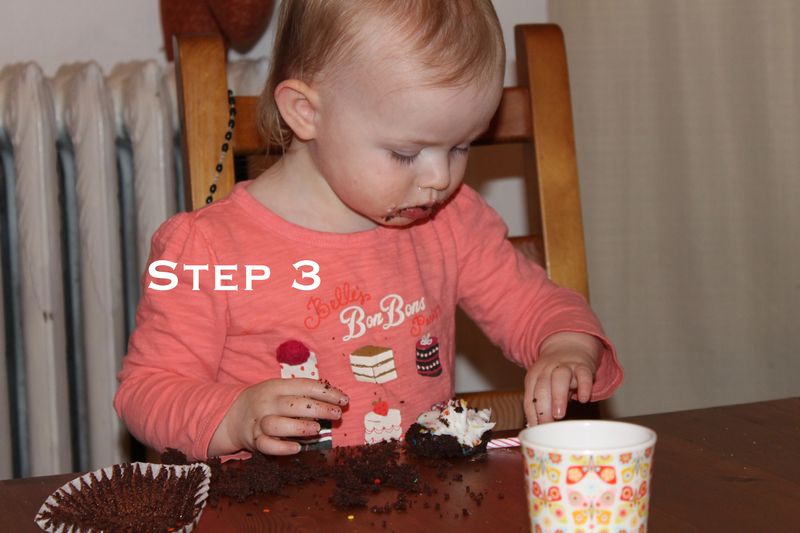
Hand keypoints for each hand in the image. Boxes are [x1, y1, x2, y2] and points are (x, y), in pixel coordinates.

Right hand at [210, 378, 348, 455]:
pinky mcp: (254, 440)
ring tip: (317, 429)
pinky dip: (281, 448)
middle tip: (337, 414)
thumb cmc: (267, 401)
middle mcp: (267, 403)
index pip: (304, 386)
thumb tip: (336, 400)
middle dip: (318, 408)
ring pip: (277, 424)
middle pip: (293, 404)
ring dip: (299, 427)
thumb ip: (304, 394)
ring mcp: (259, 422)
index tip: (344, 400)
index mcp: (277, 386)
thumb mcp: (281, 390)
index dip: (326, 392)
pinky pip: (266, 446)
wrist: (232, 415)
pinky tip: (297, 448)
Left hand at [523, 332, 601, 425]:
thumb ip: (540, 403)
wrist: (569, 347)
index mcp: (535, 375)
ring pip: (559, 378)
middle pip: (542, 387)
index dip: (531, 413)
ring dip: (557, 397)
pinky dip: (583, 386)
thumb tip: (536, 427)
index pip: (530, 396)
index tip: (535, 429)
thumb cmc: (554, 374)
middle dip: (543, 408)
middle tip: (547, 424)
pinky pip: (583, 374)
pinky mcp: (583, 366)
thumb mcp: (544, 385)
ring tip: (559, 415)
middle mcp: (548, 369)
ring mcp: (566, 366)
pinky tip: (583, 399)